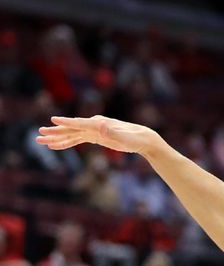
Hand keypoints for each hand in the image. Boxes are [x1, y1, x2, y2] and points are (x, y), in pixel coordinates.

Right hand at [37, 115, 161, 156]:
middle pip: (71, 128)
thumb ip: (113, 133)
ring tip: (41, 140)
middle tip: (39, 133)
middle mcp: (95, 124)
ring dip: (57, 137)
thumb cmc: (135, 139)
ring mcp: (94, 130)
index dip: (66, 122)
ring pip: (72, 134)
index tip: (52, 120)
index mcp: (100, 123)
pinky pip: (77, 139)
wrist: (142, 139)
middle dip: (55, 131)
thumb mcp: (125, 138)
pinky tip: (56, 145)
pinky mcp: (95, 136)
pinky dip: (66, 142)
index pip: (80, 122)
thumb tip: (101, 127)